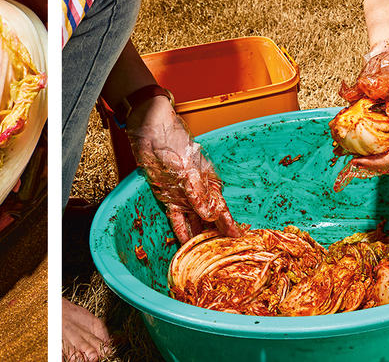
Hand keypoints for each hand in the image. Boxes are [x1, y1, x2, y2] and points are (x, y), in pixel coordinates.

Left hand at [125, 95, 239, 242]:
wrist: (151, 132)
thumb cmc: (175, 144)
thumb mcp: (188, 169)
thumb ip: (197, 193)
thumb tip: (208, 214)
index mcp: (209, 183)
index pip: (221, 208)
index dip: (229, 225)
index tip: (237, 240)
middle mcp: (198, 192)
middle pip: (209, 218)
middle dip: (215, 235)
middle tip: (221, 255)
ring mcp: (183, 196)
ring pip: (194, 221)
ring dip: (198, 236)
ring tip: (204, 254)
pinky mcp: (168, 197)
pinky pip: (177, 218)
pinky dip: (181, 230)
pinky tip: (185, 243)